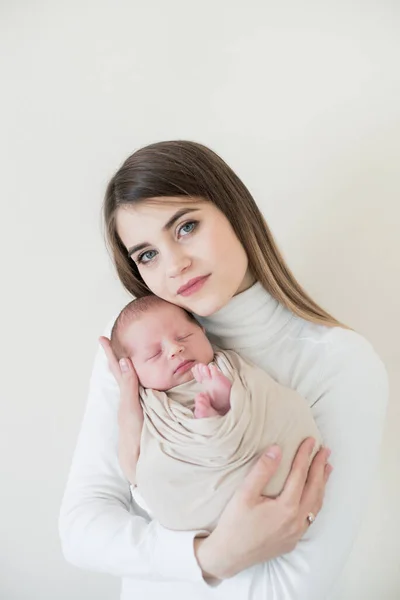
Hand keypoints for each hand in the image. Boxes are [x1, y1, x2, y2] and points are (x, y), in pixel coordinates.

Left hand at [99, 336, 143, 484]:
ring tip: (130, 353)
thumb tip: (124, 360)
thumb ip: (128, 386)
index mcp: (126, 394)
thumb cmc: (134, 436)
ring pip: (137, 380)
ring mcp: (142, 405)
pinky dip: (148, 380)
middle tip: (116, 339)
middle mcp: (133, 397)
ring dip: (133, 366)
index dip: (110, 353)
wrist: (142, 462)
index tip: (101, 338)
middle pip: (125, 372)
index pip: (118, 369)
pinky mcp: (155, 412)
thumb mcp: (130, 409)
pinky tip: (152, 379)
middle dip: (120, 356)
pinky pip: (150, 389)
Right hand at [194, 437, 332, 579]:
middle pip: (314, 489)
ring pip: (316, 505)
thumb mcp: (244, 494)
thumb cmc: (234, 524)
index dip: (305, 455)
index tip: (310, 440)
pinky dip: (316, 501)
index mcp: (286, 508)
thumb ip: (262, 470)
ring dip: (322, 485)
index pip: (300, 475)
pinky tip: (314, 496)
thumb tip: (277, 449)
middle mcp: (296, 521)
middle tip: (325, 450)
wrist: (228, 556)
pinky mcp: (292, 541)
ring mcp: (296, 533)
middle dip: (320, 468)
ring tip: (328, 469)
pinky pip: (310, 517)